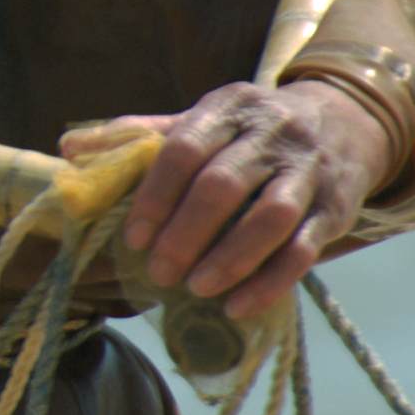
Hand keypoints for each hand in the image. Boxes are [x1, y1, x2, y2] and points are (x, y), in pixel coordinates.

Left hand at [74, 79, 398, 316]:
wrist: (345, 122)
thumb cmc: (249, 133)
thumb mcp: (201, 120)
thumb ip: (138, 136)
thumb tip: (69, 149)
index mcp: (228, 107)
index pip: (184, 149)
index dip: (155, 195)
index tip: (134, 237)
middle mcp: (272, 133)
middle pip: (224, 185)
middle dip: (186, 233)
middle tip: (158, 271)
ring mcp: (308, 171)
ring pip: (271, 217)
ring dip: (230, 258)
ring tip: (196, 289)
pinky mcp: (336, 209)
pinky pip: (305, 250)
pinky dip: (270, 282)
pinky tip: (238, 307)